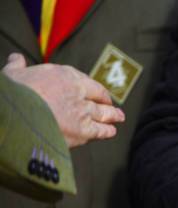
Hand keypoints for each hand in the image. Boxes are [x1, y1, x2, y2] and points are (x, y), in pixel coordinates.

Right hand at [2, 53, 124, 147]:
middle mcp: (78, 91)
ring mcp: (83, 111)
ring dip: (113, 116)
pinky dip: (107, 131)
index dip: (90, 86)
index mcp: (63, 75)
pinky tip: (112, 132)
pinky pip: (101, 130)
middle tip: (112, 105)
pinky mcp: (83, 130)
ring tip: (119, 117)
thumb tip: (16, 58)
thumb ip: (17, 66)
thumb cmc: (13, 94)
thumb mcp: (12, 74)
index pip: (83, 79)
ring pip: (103, 113)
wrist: (16, 115)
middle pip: (98, 95)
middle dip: (106, 101)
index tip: (93, 89)